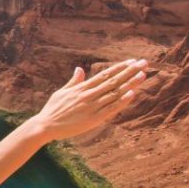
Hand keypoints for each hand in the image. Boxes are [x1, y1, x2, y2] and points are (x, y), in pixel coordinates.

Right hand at [31, 59, 147, 140]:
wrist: (45, 126)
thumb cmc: (52, 109)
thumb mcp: (61, 92)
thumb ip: (73, 81)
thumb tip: (79, 69)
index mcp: (82, 88)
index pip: (105, 75)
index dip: (119, 68)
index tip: (132, 61)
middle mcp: (88, 95)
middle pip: (113, 81)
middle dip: (130, 72)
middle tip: (144, 63)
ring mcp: (91, 107)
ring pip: (114, 93)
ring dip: (129, 84)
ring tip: (142, 75)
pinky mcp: (93, 119)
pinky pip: (110, 108)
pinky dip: (122, 101)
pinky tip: (132, 94)